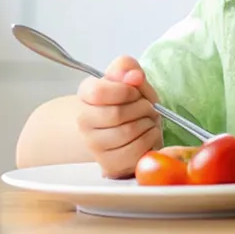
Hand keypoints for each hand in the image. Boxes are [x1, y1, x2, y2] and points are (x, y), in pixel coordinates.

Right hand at [76, 56, 161, 178]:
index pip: (99, 92)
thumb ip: (128, 68)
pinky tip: (147, 134)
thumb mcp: (130, 79)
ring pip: (128, 133)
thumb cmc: (129, 102)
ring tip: (146, 121)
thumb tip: (134, 76)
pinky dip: (151, 140)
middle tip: (146, 107)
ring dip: (148, 124)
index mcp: (87, 94)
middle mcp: (84, 122)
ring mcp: (95, 146)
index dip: (126, 90)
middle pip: (118, 114)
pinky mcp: (110, 165)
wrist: (123, 129)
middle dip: (142, 108)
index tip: (135, 92)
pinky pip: (137, 151)